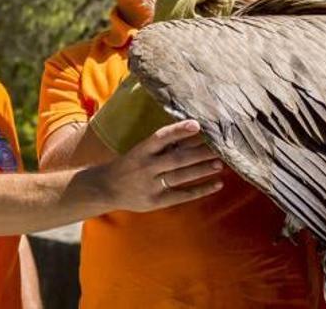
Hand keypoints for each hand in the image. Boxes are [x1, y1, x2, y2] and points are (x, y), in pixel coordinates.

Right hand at [93, 119, 222, 211]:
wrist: (105, 189)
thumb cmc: (130, 164)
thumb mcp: (140, 151)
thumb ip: (162, 146)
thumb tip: (193, 133)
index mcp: (141, 150)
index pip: (161, 137)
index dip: (179, 130)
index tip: (197, 124)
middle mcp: (146, 167)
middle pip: (177, 158)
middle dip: (200, 152)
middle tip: (220, 146)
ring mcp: (150, 185)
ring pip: (181, 176)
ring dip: (202, 169)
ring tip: (220, 163)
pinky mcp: (156, 201)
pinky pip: (182, 195)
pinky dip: (200, 190)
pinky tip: (217, 184)